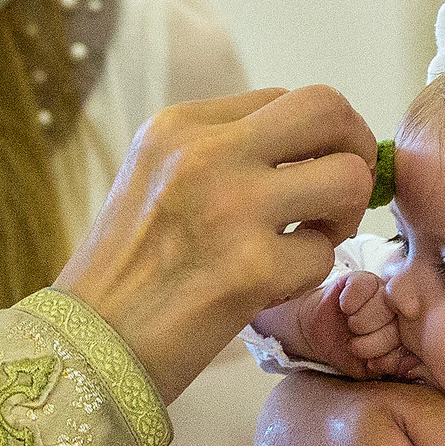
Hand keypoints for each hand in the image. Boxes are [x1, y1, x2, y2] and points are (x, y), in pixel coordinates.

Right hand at [56, 86, 376, 398]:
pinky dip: (308, 275)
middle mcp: (205, 153)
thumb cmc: (128, 271)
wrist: (87, 346)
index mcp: (179, 125)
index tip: (312, 173)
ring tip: (308, 241)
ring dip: (343, 215)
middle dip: (357, 148)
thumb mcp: (156, 179)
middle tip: (345, 192)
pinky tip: (271, 286)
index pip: (285, 100)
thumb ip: (221, 153)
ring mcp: (229, 207)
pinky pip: (324, 256)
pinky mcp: (249, 269)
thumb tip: (310, 148)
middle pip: (328, 109)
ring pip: (348, 178)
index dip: (316, 138)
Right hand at [277, 265, 415, 378]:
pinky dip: (349, 302)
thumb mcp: (366, 367)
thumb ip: (390, 365)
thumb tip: (411, 366)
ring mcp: (382, 292)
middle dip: (369, 342)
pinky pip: (361, 287)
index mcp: (404, 334)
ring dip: (358, 322)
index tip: (371, 362)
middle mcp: (398, 311)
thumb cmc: (345, 350)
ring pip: (380, 306)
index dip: (384, 359)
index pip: (406, 348)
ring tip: (350, 325)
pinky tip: (344, 307)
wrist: (319, 333)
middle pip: (394, 328)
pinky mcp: (362, 279)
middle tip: (355, 342)